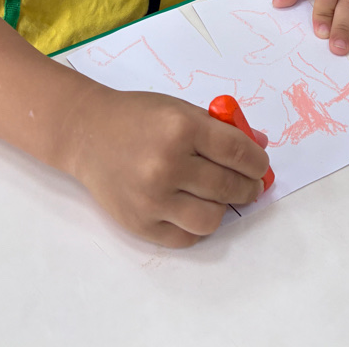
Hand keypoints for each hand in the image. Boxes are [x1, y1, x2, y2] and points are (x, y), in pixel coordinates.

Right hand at [65, 85, 269, 246]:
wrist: (88, 134)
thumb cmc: (139, 117)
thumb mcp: (181, 110)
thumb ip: (221, 129)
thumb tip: (259, 148)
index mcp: (181, 128)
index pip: (237, 152)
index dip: (257, 162)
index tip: (261, 167)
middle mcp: (167, 164)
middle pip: (228, 187)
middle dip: (248, 187)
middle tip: (249, 185)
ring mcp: (152, 198)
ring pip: (211, 219)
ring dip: (222, 208)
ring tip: (219, 197)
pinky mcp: (139, 224)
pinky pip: (186, 237)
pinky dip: (197, 226)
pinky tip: (194, 208)